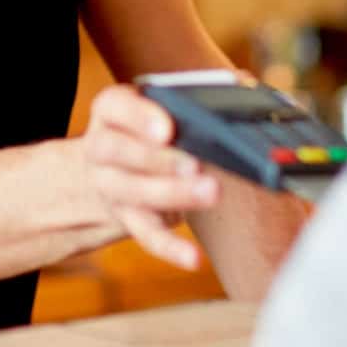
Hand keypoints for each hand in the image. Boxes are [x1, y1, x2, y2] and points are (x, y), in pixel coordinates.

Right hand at [78, 84, 219, 269]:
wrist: (114, 169)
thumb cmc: (154, 130)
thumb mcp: (164, 107)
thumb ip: (195, 99)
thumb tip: (245, 88)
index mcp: (111, 110)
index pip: (115, 107)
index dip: (139, 117)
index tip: (167, 129)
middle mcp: (102, 147)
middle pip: (118, 152)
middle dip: (157, 160)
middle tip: (195, 164)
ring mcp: (110, 186)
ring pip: (133, 193)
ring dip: (171, 195)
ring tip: (211, 192)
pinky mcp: (128, 219)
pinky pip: (146, 235)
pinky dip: (170, 248)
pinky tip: (193, 258)